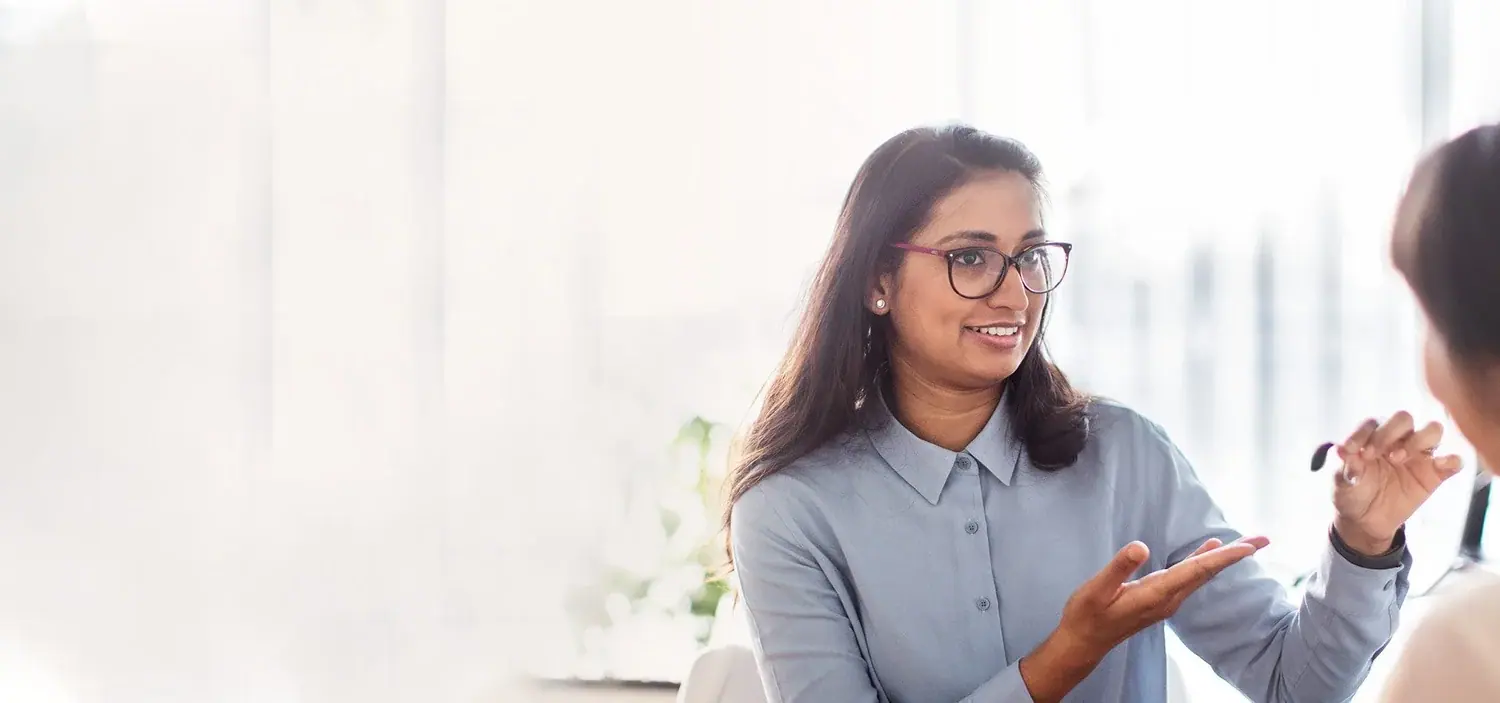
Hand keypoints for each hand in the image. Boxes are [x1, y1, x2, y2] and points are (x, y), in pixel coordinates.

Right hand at [1018, 537, 1267, 701]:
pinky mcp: (1159, 600)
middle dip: (1235, 555)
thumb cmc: (1087, 615)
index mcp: (1156, 593)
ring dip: (1222, 559)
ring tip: (1245, 545)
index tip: (1249, 547)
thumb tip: (1141, 546)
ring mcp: (1165, 601)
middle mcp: (1167, 599)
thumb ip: (1119, 567)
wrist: (1084, 642)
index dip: (1222, 557)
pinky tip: (1207, 553)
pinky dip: (1203, 563)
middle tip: (1263, 539)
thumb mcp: (1097, 589)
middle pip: (1207, 573)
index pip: (1196, 571)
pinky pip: (1189, 579)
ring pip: (1200, 576)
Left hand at [1331, 412, 1463, 554]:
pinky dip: (1451, 460)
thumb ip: (1343, 466)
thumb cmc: (1351, 493)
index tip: (1354, 451)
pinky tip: (1441, 465)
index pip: (1372, 423)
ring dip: (1418, 440)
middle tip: (1378, 454)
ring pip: (1432, 431)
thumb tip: (1341, 451)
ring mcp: (1417, 455)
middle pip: (1403, 419)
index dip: (1363, 433)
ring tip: (1399, 459)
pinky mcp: (1434, 474)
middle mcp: (1397, 440)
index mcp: (1371, 436)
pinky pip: (1452, 461)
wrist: (1364, 521)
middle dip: (1390, 432)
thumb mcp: (1340, 481)